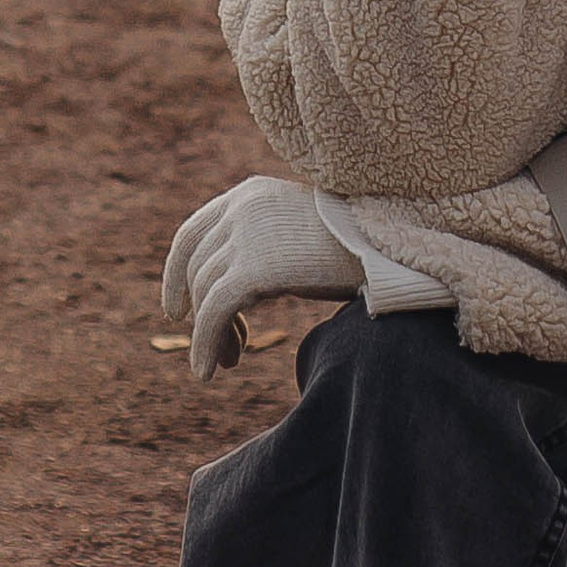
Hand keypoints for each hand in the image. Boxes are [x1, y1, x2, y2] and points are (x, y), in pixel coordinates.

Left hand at [163, 174, 361, 379]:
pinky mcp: (253, 269)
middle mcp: (241, 209)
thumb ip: (263, 246)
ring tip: (227, 363)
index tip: (179, 310)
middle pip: (196, 270)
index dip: (176, 276)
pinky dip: (204, 344)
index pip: (190, 235)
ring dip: (209, 336)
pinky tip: (208, 371)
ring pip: (203, 295)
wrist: (390, 243)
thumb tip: (233, 290)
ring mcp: (245, 237)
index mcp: (249, 195)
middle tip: (224, 351)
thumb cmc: (357, 244)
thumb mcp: (297, 233)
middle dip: (201, 314)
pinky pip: (213, 313)